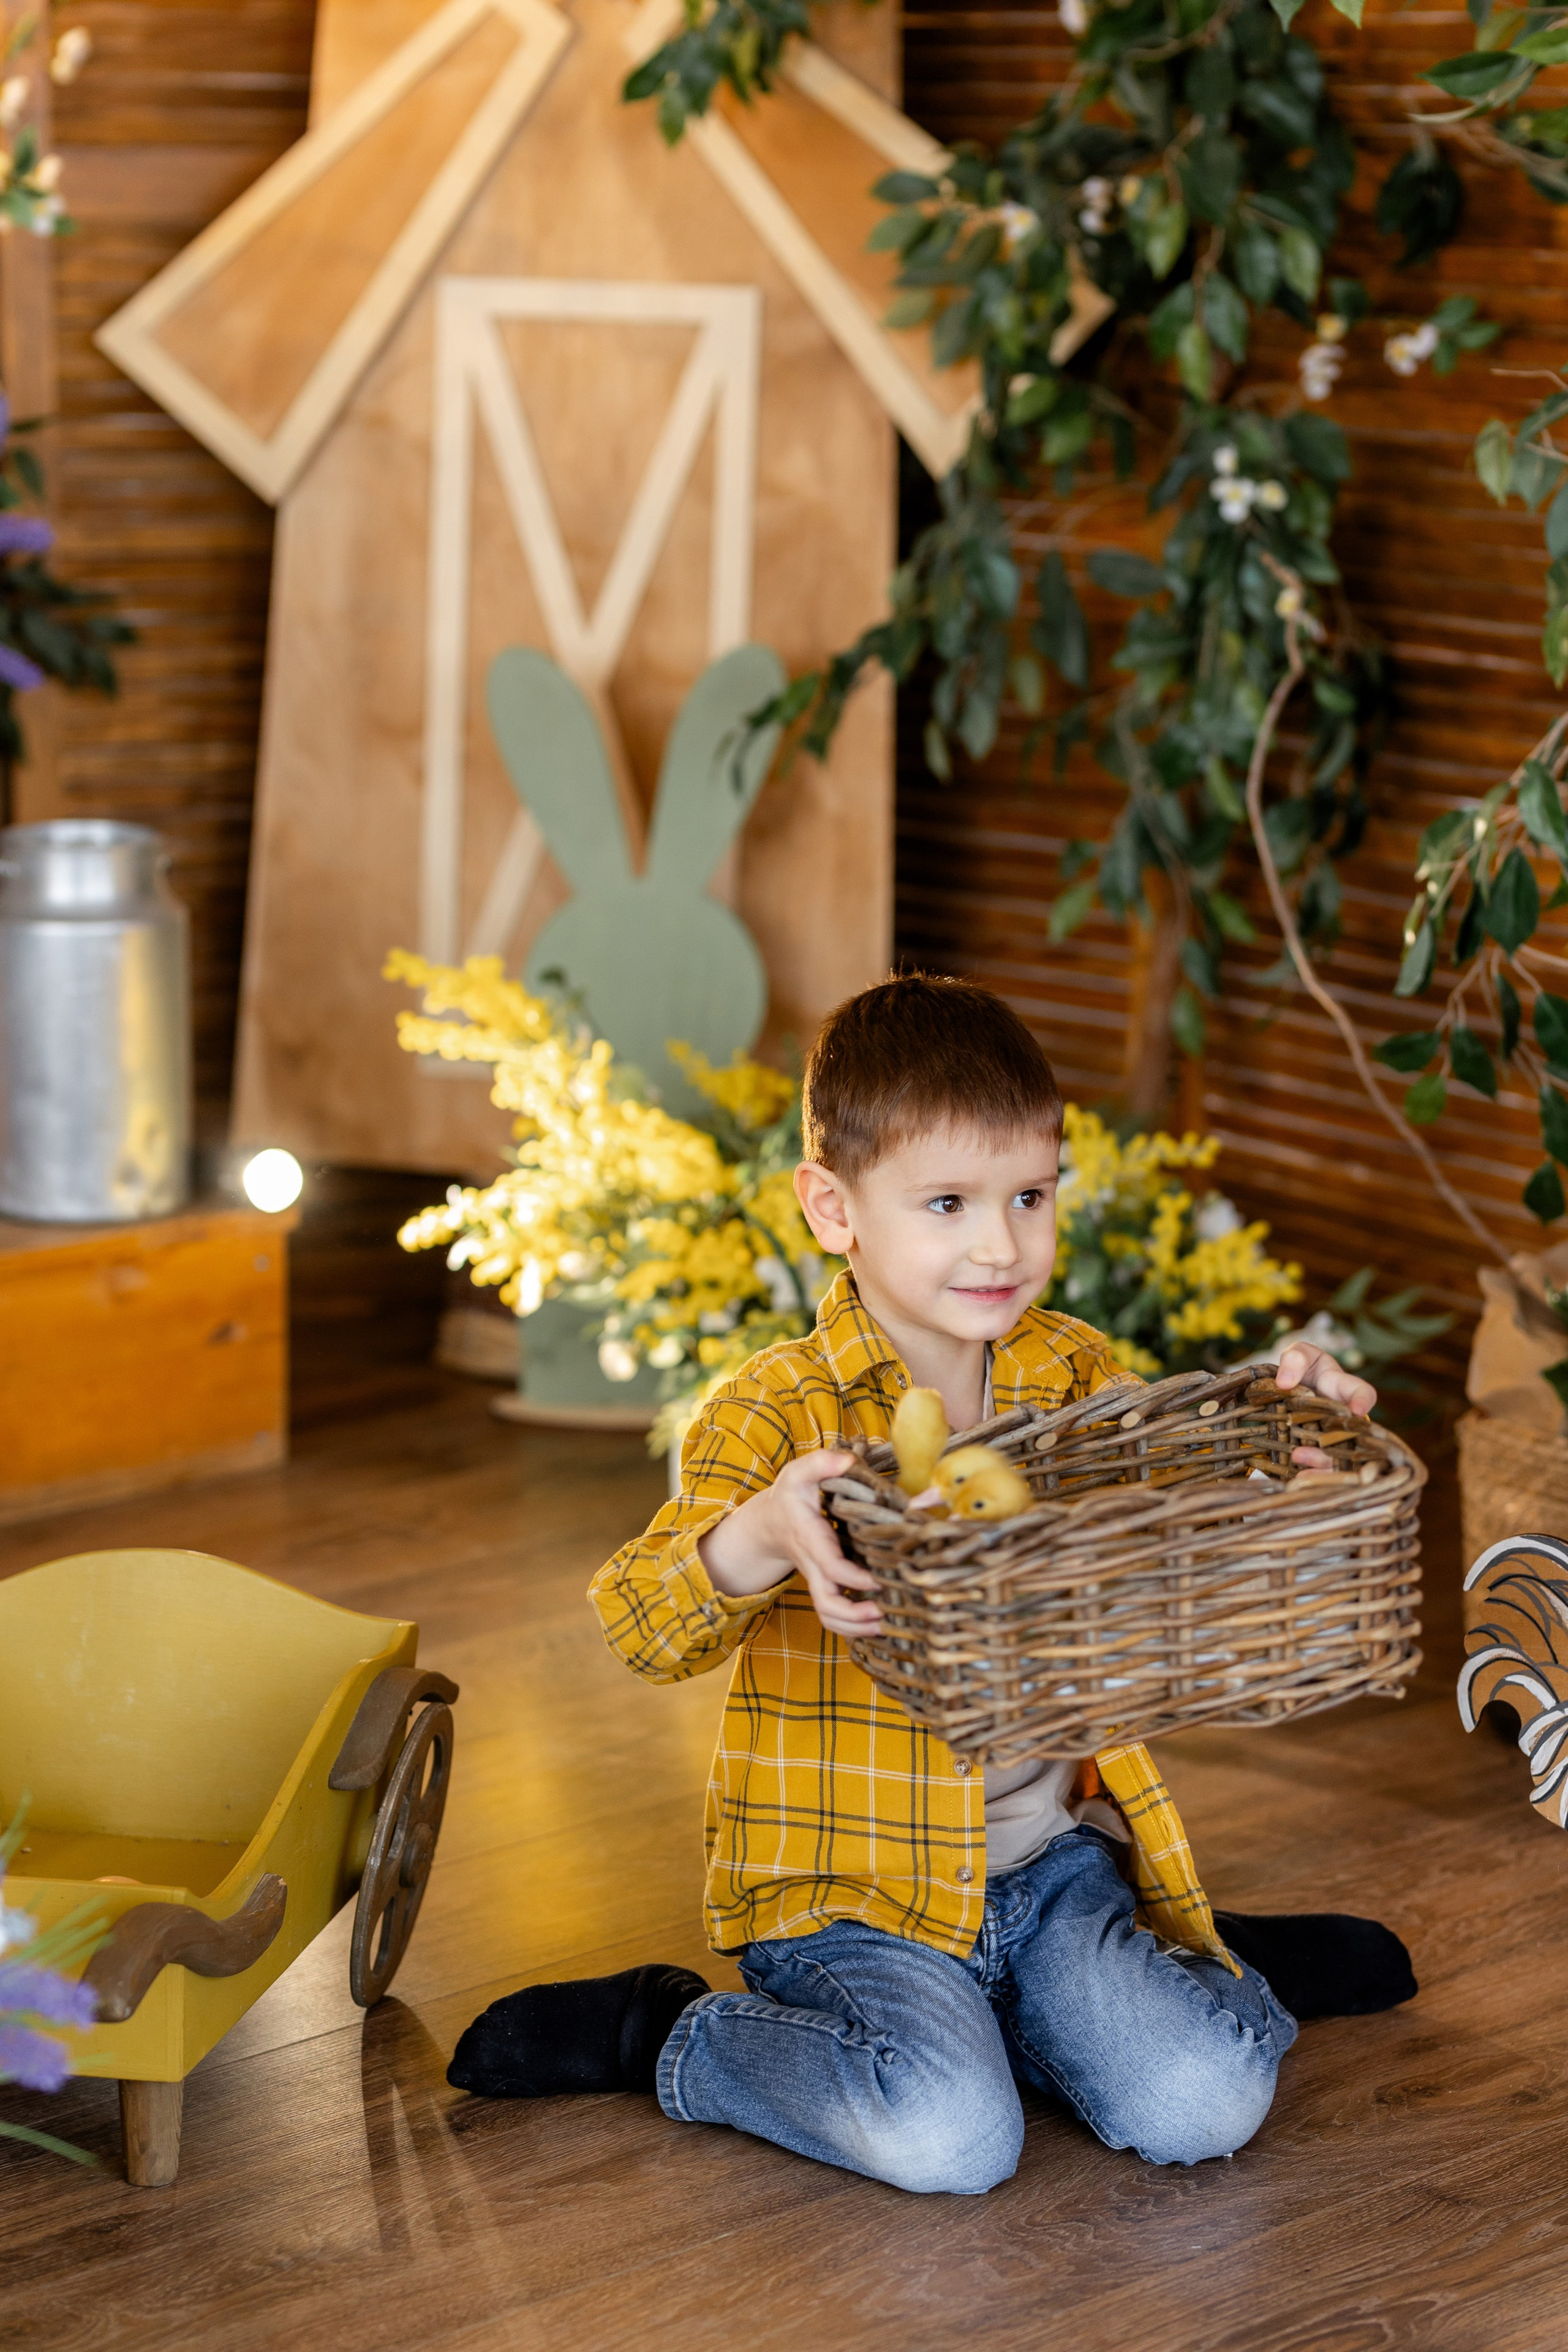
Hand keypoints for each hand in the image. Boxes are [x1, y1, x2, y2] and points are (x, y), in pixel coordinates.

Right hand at [698, 1451, 884, 1638]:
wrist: (771, 1521)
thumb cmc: (791, 1496)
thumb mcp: (800, 1472)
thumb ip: (822, 1462)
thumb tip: (849, 1460)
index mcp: (811, 1540)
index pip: (831, 1566)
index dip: (854, 1578)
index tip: (878, 1580)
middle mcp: (814, 1566)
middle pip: (827, 1605)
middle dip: (855, 1617)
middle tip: (885, 1614)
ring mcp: (819, 1580)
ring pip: (829, 1617)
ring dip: (855, 1628)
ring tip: (885, 1625)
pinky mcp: (827, 1586)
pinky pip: (835, 1615)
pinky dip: (853, 1626)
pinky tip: (879, 1623)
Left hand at [1275, 1340, 1374, 1469]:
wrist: (1286, 1389)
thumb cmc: (1300, 1367)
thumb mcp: (1298, 1355)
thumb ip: (1294, 1359)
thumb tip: (1284, 1382)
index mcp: (1343, 1389)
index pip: (1362, 1393)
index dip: (1362, 1401)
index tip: (1357, 1408)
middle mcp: (1344, 1417)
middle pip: (1353, 1433)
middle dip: (1339, 1440)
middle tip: (1320, 1441)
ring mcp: (1334, 1438)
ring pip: (1341, 1456)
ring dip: (1323, 1460)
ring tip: (1298, 1456)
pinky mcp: (1320, 1455)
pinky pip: (1324, 1469)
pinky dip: (1313, 1474)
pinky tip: (1298, 1477)